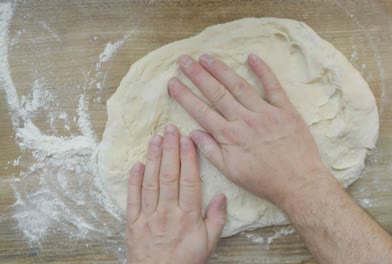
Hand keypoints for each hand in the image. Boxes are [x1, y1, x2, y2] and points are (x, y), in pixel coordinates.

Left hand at [125, 125, 226, 263]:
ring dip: (153, 158)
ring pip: (151, 182)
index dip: (188, 157)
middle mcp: (167, 212)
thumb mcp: (209, 243)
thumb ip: (216, 219)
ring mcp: (148, 216)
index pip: (188, 180)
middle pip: (169, 175)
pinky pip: (132, 198)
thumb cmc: (186, 261)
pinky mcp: (133, 222)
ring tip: (155, 138)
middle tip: (170, 129)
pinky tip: (137, 163)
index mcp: (188, 216)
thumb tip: (221, 196)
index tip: (188, 139)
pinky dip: (133, 180)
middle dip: (170, 150)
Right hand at [168, 54, 329, 204]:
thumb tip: (192, 134)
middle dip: (198, 75)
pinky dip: (263, 71)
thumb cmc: (264, 181)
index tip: (173, 83)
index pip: (201, 111)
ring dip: (221, 70)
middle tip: (184, 60)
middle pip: (216, 93)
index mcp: (229, 136)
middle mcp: (244, 120)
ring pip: (239, 86)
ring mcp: (265, 113)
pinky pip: (273, 86)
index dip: (185, 96)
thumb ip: (211, 151)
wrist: (299, 183)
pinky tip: (251, 57)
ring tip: (206, 57)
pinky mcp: (285, 110)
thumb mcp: (231, 172)